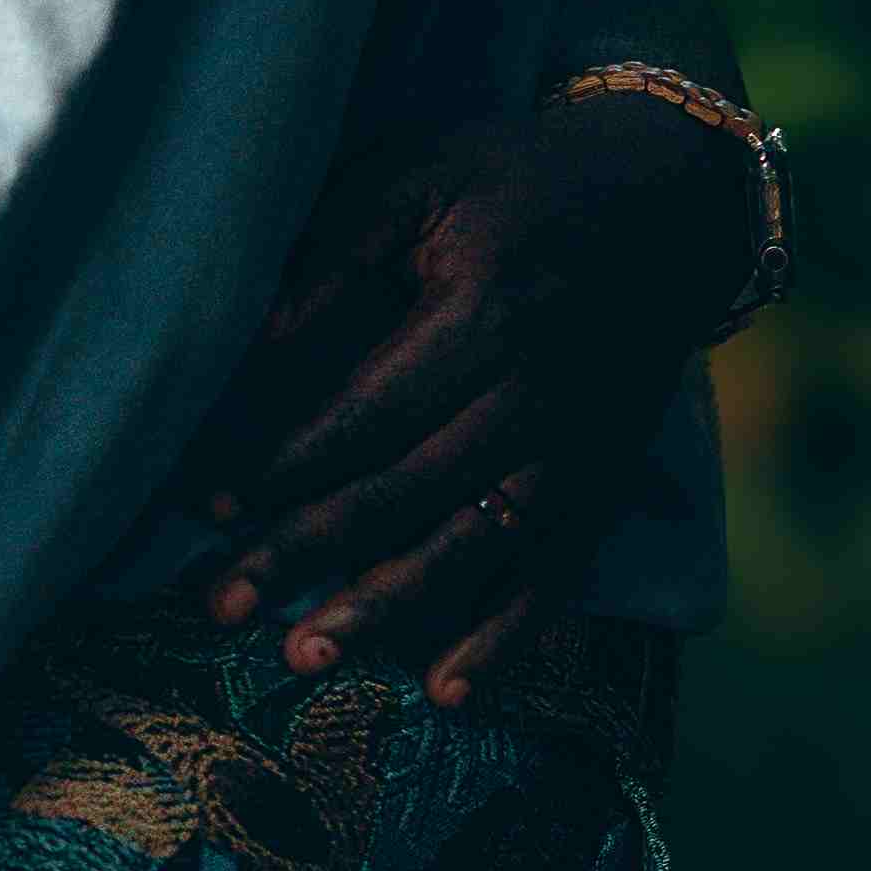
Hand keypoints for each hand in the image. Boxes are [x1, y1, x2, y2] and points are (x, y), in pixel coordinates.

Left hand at [190, 86, 765, 698]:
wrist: (670, 202)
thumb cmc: (514, 182)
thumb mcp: (419, 177)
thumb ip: (334, 255)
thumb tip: (247, 345)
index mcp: (487, 311)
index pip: (366, 408)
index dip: (282, 461)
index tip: (200, 504)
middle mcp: (536, 393)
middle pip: (406, 489)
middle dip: (305, 552)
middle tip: (217, 607)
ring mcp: (576, 449)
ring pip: (473, 547)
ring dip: (387, 609)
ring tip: (306, 657)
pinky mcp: (602, 484)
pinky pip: (555, 577)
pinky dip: (505, 641)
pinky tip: (444, 693)